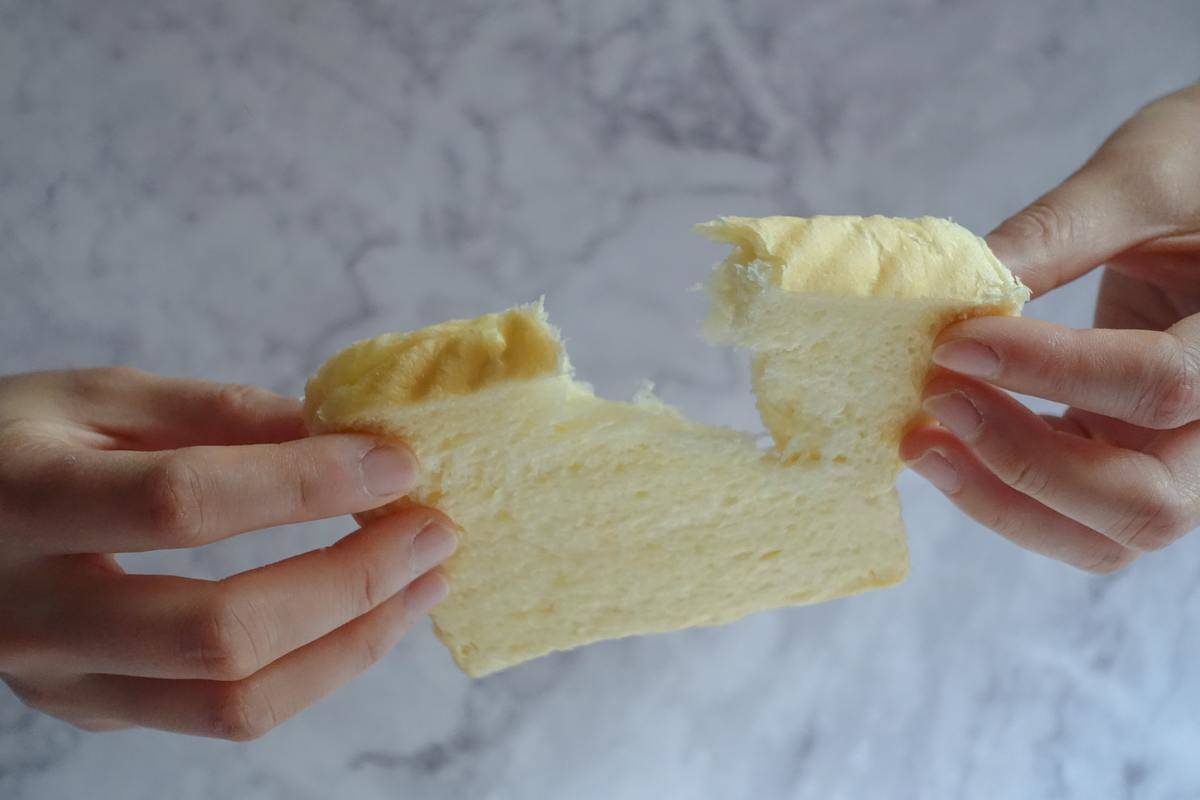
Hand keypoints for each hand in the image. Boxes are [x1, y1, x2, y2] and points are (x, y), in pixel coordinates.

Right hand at [0, 367, 456, 738]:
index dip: (304, 485)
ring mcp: (62, 681)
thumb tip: (339, 434)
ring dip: (353, 643)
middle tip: (433, 532)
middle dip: (352, 583)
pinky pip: (224, 713)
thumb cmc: (13, 445)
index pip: (183, 503)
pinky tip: (363, 614)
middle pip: (220, 632)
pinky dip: (314, 667)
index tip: (396, 462)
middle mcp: (32, 613)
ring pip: (234, 702)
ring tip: (423, 582)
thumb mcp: (94, 398)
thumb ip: (213, 413)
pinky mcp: (94, 710)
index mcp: (24, 501)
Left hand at [901, 83, 1199, 572]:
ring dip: (1002, 498)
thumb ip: (1062, 230)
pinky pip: (1075, 518)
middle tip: (936, 398)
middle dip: (1025, 461)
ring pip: (1107, 535)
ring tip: (920, 441)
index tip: (956, 341)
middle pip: (1147, 502)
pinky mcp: (1136, 461)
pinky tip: (941, 445)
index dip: (1050, 369)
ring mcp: (1186, 457)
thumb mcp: (1147, 175)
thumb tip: (957, 283)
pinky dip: (1003, 495)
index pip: (1160, 385)